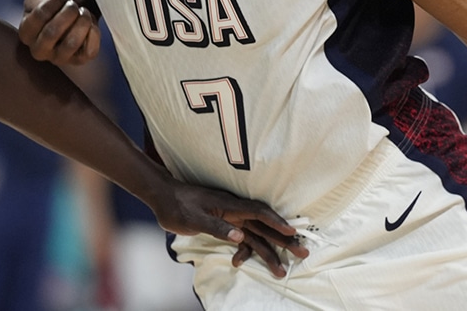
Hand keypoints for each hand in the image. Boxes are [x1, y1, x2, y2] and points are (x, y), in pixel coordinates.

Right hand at [19, 0, 100, 64]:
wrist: (71, 14)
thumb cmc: (52, 5)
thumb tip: (59, 4)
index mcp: (26, 34)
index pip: (40, 15)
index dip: (56, 0)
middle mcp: (39, 51)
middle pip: (52, 32)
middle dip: (68, 12)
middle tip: (74, 4)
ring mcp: (58, 59)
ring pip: (72, 43)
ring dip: (82, 21)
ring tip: (84, 12)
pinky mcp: (79, 61)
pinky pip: (90, 49)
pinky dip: (94, 31)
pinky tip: (90, 24)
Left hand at [151, 179, 308, 277]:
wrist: (163, 197)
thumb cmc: (177, 205)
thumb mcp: (194, 218)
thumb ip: (217, 227)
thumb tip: (240, 236)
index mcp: (230, 206)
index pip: (258, 213)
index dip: (276, 222)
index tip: (292, 233)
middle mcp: (235, 211)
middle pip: (264, 226)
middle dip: (284, 240)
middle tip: (303, 252)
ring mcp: (230, 218)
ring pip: (255, 236)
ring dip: (269, 252)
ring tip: (281, 270)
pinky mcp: (224, 224)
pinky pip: (241, 239)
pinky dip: (243, 251)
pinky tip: (238, 262)